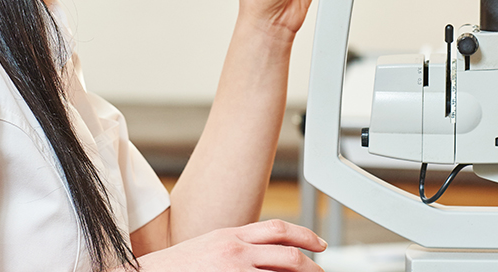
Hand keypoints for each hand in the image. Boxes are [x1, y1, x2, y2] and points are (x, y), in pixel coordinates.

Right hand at [137, 219, 326, 270]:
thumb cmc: (177, 266)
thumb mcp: (211, 245)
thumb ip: (238, 246)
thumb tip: (267, 253)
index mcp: (232, 235)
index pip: (278, 229)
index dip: (305, 236)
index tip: (320, 245)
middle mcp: (235, 251)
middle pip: (288, 254)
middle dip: (311, 266)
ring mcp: (232, 270)